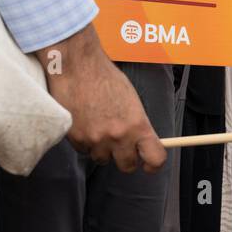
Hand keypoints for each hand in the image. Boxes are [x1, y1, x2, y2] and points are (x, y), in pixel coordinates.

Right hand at [35, 25, 166, 172]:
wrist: (76, 66)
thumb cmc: (105, 77)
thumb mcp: (131, 100)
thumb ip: (137, 123)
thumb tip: (142, 141)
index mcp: (138, 125)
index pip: (155, 158)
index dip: (154, 165)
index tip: (149, 165)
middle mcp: (119, 136)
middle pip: (127, 166)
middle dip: (125, 157)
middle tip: (121, 146)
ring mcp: (96, 139)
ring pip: (103, 159)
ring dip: (102, 149)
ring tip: (98, 127)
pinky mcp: (76, 139)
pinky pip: (84, 150)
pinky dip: (85, 142)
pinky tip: (84, 123)